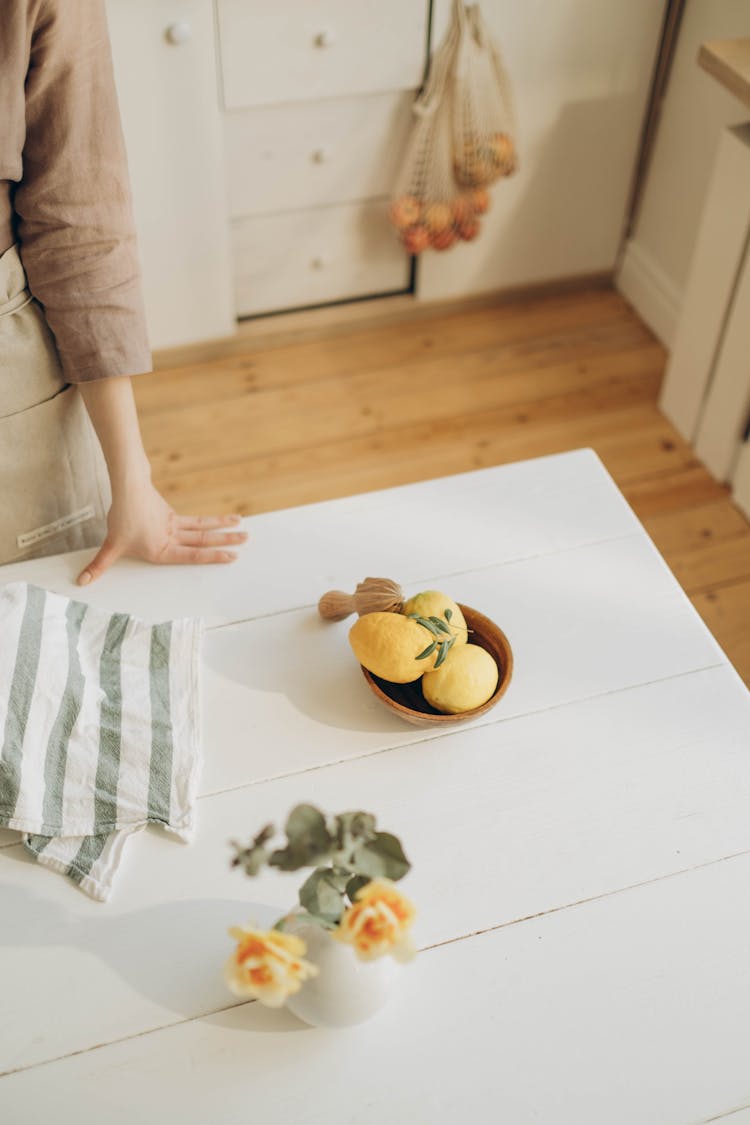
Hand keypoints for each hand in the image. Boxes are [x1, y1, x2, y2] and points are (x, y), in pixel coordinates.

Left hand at [77, 478, 246, 584]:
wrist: (128, 489)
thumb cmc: (122, 519)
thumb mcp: (110, 546)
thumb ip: (99, 565)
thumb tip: (82, 581)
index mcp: (163, 549)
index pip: (192, 554)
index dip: (213, 557)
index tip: (232, 556)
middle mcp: (173, 538)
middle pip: (204, 540)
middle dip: (226, 541)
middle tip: (246, 540)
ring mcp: (175, 526)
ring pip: (204, 528)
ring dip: (223, 528)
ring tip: (242, 526)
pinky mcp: (173, 516)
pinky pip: (195, 521)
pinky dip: (210, 521)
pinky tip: (221, 521)